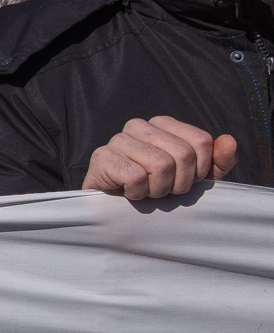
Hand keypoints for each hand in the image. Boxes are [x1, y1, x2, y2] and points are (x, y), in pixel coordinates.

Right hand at [80, 117, 237, 199]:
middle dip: (178, 183)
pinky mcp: (102, 157)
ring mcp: (118, 139)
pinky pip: (136, 176)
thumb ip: (218, 161)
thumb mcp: (195, 177)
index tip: (182, 181)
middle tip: (163, 190)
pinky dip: (138, 193)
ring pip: (160, 165)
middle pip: (183, 154)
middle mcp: (139, 125)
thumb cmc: (156, 189)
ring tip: (146, 191)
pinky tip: (128, 192)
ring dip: (157, 189)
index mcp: (163, 123)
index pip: (201, 141)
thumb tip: (229, 141)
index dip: (199, 170)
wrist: (114, 209)